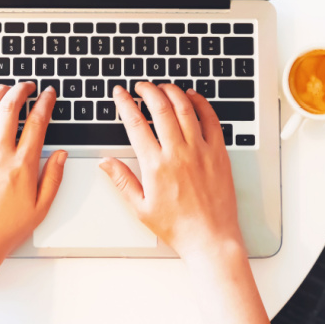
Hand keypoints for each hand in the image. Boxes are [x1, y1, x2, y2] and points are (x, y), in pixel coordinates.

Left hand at [0, 82, 65, 267]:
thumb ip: (54, 177)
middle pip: (10, 108)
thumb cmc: (6, 228)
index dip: (45, 103)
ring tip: (4, 87)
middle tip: (27, 85)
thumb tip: (62, 154)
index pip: (37, 122)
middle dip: (21, 90)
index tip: (48, 95)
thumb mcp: (41, 206)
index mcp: (23, 165)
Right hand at [99, 82, 243, 259]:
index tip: (120, 93)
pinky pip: (211, 120)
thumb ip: (122, 181)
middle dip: (148, 91)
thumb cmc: (177, 227)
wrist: (210, 237)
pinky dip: (201, 104)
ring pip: (185, 109)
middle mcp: (178, 153)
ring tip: (163, 87)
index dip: (125, 103)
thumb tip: (105, 162)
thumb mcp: (140, 207)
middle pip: (161, 108)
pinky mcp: (219, 153)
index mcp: (155, 165)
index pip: (136, 124)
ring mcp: (200, 150)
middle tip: (141, 85)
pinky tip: (193, 97)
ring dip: (172, 92)